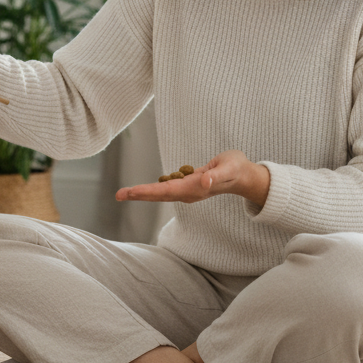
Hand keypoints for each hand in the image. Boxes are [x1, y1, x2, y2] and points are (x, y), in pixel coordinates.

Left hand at [115, 150, 269, 208]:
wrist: (244, 176)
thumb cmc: (237, 169)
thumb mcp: (230, 168)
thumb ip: (218, 174)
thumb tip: (205, 181)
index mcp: (195, 188)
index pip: (166, 191)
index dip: (147, 191)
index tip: (131, 192)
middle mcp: (188, 192)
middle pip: (159, 194)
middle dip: (138, 194)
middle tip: (118, 194)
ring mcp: (187, 190)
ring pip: (160, 193)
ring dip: (142, 193)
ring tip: (124, 193)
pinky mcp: (187, 185)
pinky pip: (165, 188)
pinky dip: (151, 189)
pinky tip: (140, 190)